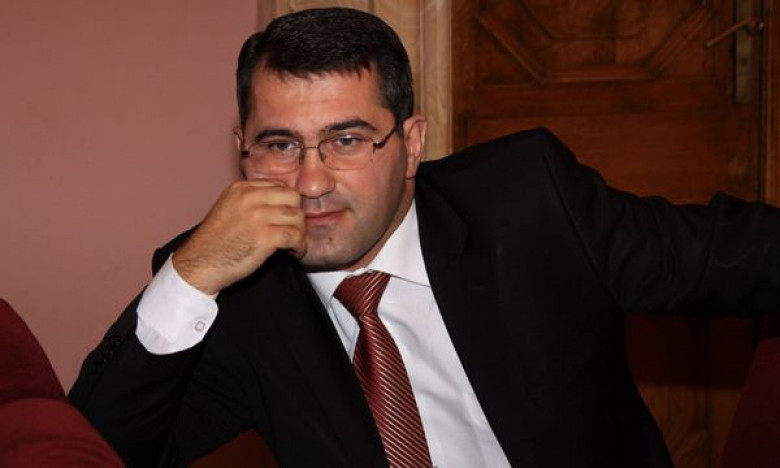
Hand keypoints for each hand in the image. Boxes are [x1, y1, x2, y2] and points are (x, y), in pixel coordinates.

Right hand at [172, 179, 305, 294]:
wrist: (199, 264)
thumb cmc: (214, 243)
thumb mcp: (228, 209)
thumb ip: (250, 202)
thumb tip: (279, 206)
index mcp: (240, 188)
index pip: (279, 186)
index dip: (287, 203)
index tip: (286, 218)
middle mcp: (249, 198)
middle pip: (292, 198)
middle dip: (297, 215)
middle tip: (293, 231)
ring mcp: (258, 216)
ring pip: (297, 217)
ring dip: (299, 233)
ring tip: (292, 245)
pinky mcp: (265, 236)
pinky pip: (295, 236)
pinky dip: (299, 246)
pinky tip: (292, 253)